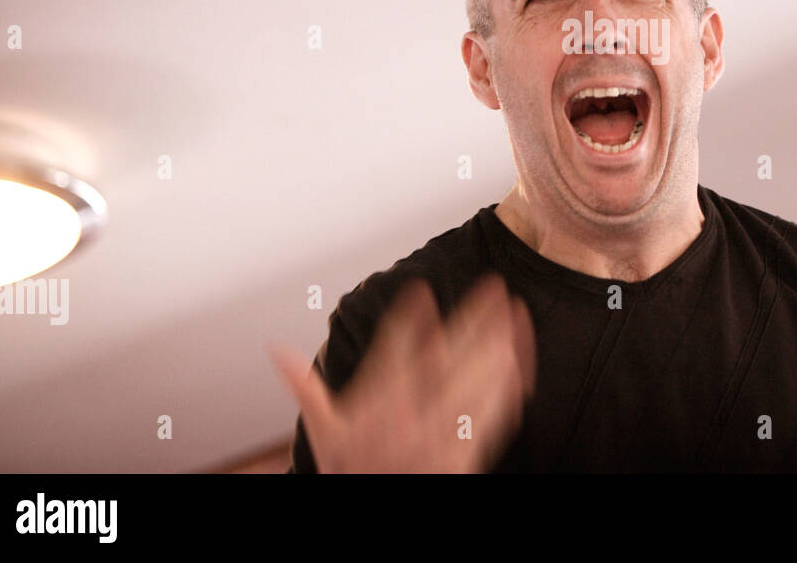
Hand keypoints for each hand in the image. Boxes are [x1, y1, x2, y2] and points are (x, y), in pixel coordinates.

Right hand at [270, 273, 535, 472]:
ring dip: (502, 344)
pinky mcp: (467, 451)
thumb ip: (306, 389)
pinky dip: (510, 383)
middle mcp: (415, 417)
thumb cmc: (354, 470)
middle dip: (476, 320)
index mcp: (380, 407)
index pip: (394, 353)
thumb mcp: (324, 435)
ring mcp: (444, 433)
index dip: (407, 320)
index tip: (419, 289)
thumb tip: (276, 351)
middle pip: (451, 360)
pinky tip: (520, 359)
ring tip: (517, 311)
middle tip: (493, 286)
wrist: (379, 510)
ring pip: (480, 382)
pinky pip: (495, 413)